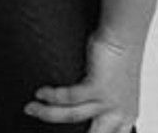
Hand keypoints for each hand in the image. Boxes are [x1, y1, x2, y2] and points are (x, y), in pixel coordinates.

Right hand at [25, 33, 142, 131]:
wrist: (125, 35)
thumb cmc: (119, 58)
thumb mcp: (115, 91)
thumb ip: (100, 108)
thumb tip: (73, 114)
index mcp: (126, 116)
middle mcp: (119, 112)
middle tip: (46, 131)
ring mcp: (109, 101)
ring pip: (70, 115)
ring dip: (46, 112)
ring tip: (31, 108)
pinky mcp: (98, 87)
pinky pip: (67, 97)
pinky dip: (51, 96)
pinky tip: (40, 93)